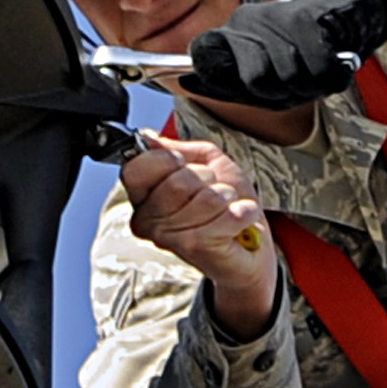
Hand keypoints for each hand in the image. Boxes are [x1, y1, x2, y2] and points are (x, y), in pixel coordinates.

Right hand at [121, 135, 277, 337]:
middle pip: (176, 181)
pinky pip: (225, 214)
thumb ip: (177, 148)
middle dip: (207, 179)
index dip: (163, 159)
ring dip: (227, 198)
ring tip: (226, 210)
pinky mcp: (195, 248)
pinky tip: (238, 221)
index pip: (134, 169)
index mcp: (144, 198)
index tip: (183, 163)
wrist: (252, 246)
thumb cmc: (227, 206)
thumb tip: (148, 138)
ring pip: (205, 197)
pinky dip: (243, 212)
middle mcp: (149, 221)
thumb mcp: (204, 162)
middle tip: (213, 194)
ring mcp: (170, 238)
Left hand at [186, 0, 386, 111]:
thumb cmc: (302, 47)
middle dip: (279, 93)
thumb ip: (230, 82)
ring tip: (312, 71)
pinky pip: (316, 69)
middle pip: (254, 80)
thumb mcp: (264, 68)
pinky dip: (329, 76)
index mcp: (233, 34)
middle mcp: (248, 21)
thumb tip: (187, 83)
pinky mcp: (306, 19)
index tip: (233, 87)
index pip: (204, 55)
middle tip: (293, 84)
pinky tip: (331, 65)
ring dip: (307, 85)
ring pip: (286, 77)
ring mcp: (276, 19)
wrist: (347, 9)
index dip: (213, 80)